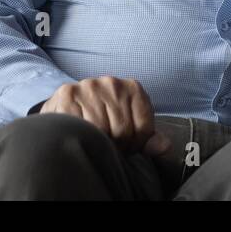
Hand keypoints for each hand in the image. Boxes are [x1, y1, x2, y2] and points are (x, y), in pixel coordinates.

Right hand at [37, 76, 170, 156]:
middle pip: (122, 131)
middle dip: (117, 147)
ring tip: (96, 142)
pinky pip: (81, 126)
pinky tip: (80, 134)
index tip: (126, 148)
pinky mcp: (68, 95)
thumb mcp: (131, 125)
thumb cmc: (104, 117)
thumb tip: (163, 147)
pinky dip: (81, 135)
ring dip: (98, 143)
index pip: (143, 129)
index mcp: (133, 88)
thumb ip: (149, 138)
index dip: (135, 146)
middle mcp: (112, 83)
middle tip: (109, 148)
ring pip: (101, 130)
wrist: (67, 105)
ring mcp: (89, 87)